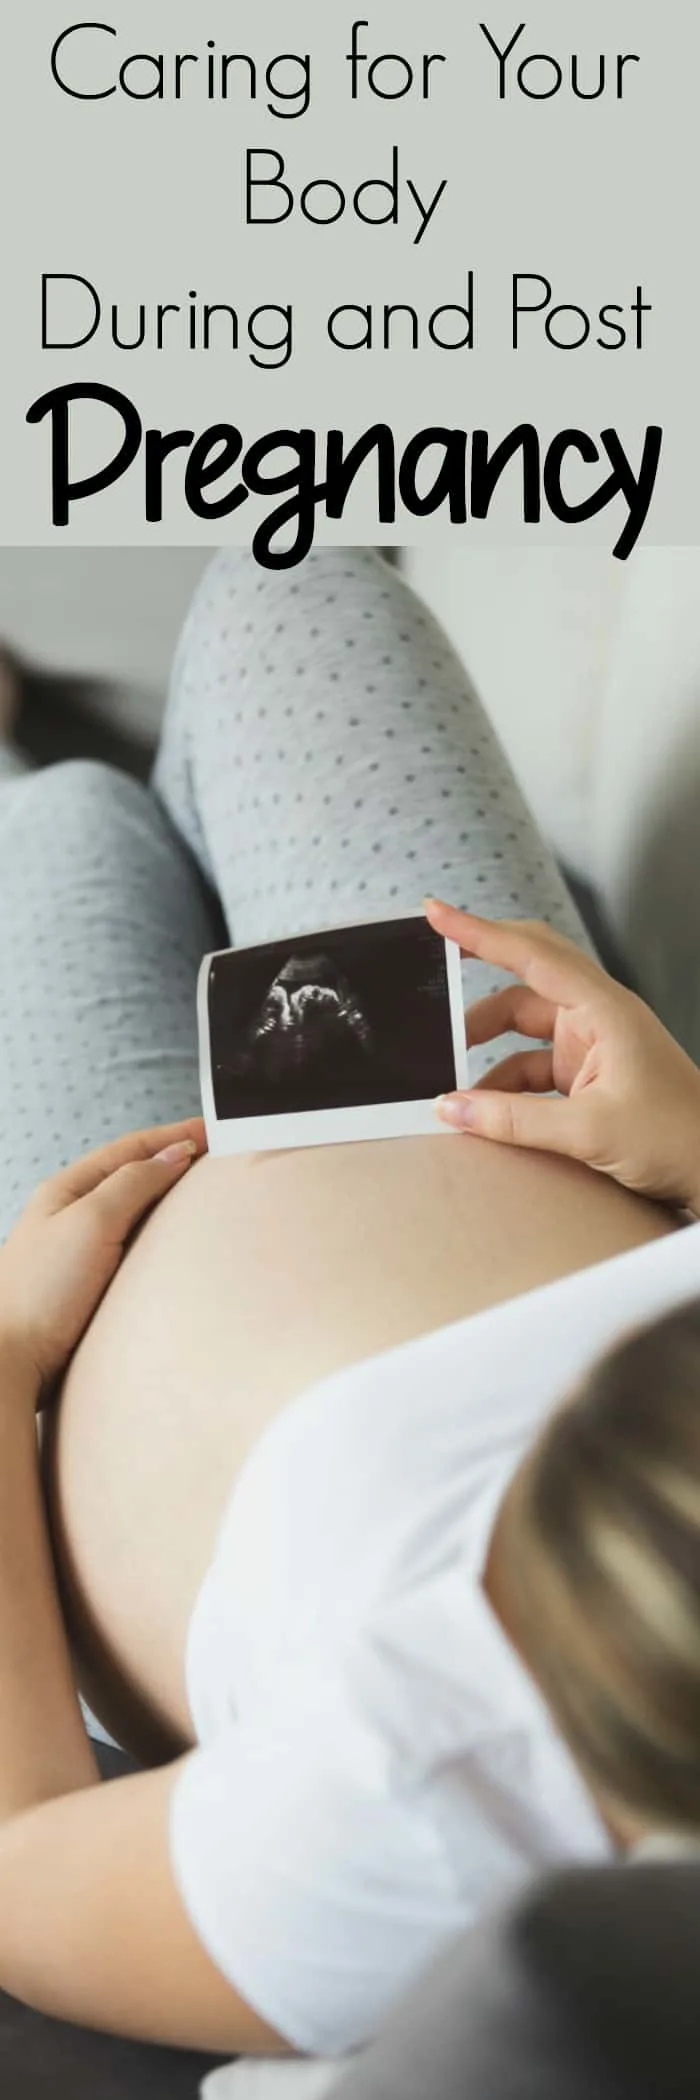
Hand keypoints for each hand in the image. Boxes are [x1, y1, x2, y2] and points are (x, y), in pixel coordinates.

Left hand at [0, 1120, 205, 1402]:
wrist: (12, 1361)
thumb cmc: (39, 1293)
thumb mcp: (90, 1221)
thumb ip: (133, 1183)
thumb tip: (173, 1156)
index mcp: (67, 1190)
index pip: (130, 1150)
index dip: (173, 1137)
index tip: (213, 1132)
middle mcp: (74, 1216)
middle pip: (134, 1178)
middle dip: (176, 1165)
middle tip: (219, 1161)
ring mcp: (83, 1252)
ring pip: (137, 1215)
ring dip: (170, 1203)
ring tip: (206, 1199)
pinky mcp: (94, 1287)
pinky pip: (136, 1251)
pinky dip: (163, 1241)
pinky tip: (179, 1250)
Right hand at [426, 899, 699, 1213]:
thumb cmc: (676, 1138)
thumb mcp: (588, 1131)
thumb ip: (513, 1119)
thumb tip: (451, 1108)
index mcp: (604, 1009)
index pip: (531, 955)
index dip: (479, 932)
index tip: (436, 913)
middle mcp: (597, 1016)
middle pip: (526, 977)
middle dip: (477, 976)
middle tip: (432, 974)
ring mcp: (593, 1045)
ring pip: (522, 1028)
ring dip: (485, 1049)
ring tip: (448, 1076)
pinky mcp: (589, 1077)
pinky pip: (531, 1067)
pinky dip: (503, 1085)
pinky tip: (481, 1109)